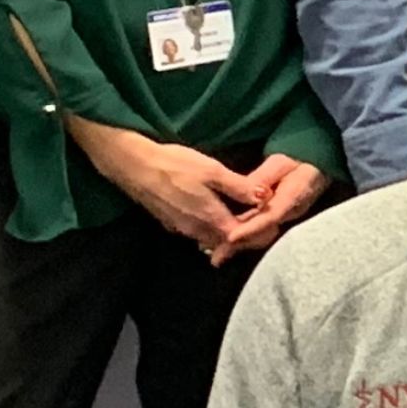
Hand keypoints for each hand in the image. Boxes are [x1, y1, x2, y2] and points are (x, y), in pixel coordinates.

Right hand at [66, 118, 261, 253]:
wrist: (133, 166)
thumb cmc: (175, 165)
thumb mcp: (212, 171)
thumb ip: (239, 187)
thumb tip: (266, 196)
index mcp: (211, 220)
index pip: (243, 238)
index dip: (260, 231)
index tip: (272, 219)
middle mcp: (196, 231)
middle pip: (228, 242)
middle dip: (247, 235)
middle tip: (262, 218)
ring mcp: (181, 230)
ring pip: (212, 239)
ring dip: (229, 232)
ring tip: (244, 216)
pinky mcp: (171, 224)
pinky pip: (198, 233)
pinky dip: (212, 228)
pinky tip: (218, 213)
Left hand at [206, 153, 328, 265]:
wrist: (314, 165)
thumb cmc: (296, 160)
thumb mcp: (279, 163)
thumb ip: (263, 178)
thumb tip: (247, 192)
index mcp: (293, 197)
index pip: (271, 216)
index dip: (251, 228)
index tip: (231, 238)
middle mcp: (290, 213)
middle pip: (265, 233)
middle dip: (241, 244)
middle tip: (218, 257)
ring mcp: (286, 218)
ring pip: (263, 236)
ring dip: (241, 245)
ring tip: (218, 256)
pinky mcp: (280, 219)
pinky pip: (261, 231)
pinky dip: (245, 238)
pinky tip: (228, 245)